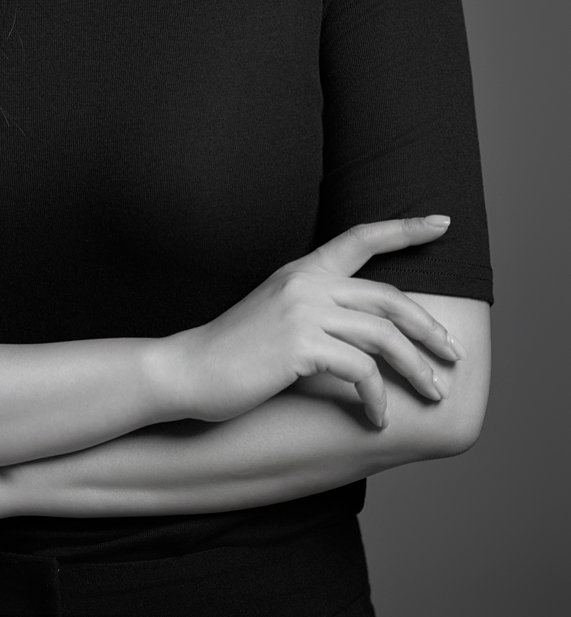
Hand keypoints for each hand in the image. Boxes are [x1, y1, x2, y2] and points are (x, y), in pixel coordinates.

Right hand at [171, 217, 464, 427]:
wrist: (189, 370)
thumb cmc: (235, 351)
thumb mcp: (278, 313)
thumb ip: (317, 307)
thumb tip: (367, 327)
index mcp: (303, 270)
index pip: (361, 237)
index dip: (404, 229)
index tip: (442, 223)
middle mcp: (306, 283)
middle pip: (388, 296)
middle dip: (429, 327)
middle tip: (454, 354)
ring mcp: (303, 312)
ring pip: (383, 335)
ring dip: (415, 368)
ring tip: (431, 393)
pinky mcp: (300, 346)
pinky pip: (360, 371)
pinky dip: (377, 398)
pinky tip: (378, 418)